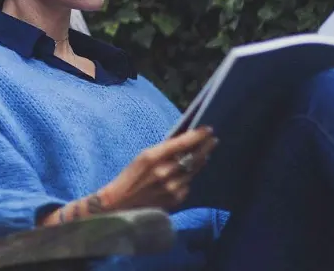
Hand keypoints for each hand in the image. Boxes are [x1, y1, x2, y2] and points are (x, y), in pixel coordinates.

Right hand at [99, 126, 217, 211]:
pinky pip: (188, 185)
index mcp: (152, 157)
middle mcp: (164, 172)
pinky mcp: (176, 199)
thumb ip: (163, 151)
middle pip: (193, 157)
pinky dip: (188, 178)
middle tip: (213, 140)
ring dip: (200, 161)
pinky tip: (185, 175)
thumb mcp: (142, 158)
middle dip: (206, 147)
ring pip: (193, 171)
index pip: (181, 143)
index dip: (197, 135)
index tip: (208, 129)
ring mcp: (171, 187)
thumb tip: (184, 142)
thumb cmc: (130, 177)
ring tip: (204, 154)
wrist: (120, 204)